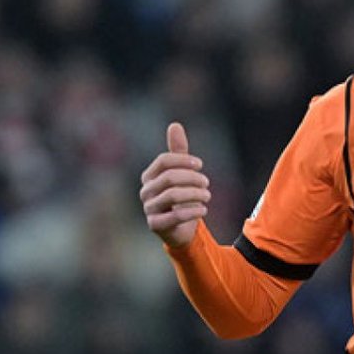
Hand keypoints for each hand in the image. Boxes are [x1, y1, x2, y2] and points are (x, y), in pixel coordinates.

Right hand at [140, 122, 210, 247]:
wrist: (180, 228)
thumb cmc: (181, 196)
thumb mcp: (181, 172)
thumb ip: (178, 151)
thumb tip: (175, 125)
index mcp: (149, 176)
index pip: (164, 160)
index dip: (184, 160)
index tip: (200, 165)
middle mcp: (146, 191)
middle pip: (170, 177)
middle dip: (193, 178)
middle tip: (206, 183)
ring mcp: (148, 209)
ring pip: (173, 195)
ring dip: (196, 194)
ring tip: (207, 196)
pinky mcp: (156, 225)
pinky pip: (175, 216)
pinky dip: (193, 211)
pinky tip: (204, 209)